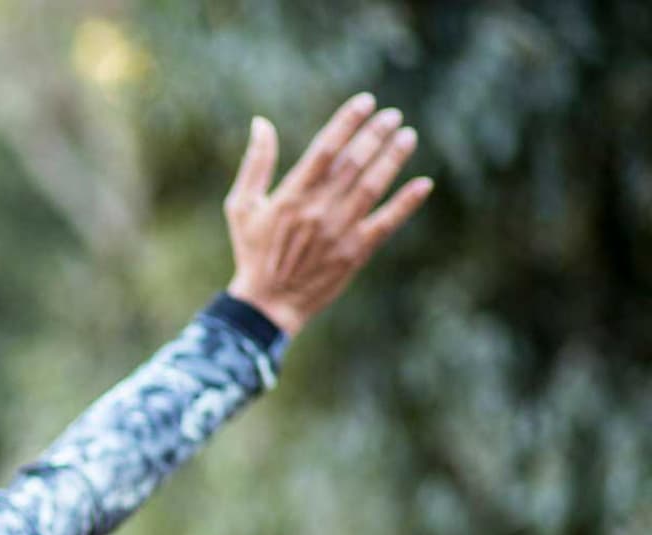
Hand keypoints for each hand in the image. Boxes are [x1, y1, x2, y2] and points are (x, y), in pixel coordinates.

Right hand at [223, 93, 432, 335]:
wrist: (268, 302)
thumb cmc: (253, 250)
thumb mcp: (241, 205)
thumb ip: (255, 163)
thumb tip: (261, 122)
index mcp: (291, 195)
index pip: (325, 149)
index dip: (347, 122)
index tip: (366, 102)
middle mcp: (318, 209)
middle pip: (353, 163)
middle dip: (375, 135)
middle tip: (392, 115)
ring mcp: (339, 231)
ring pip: (372, 186)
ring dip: (392, 159)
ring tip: (407, 136)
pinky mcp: (356, 251)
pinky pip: (386, 222)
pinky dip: (406, 203)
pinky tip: (423, 184)